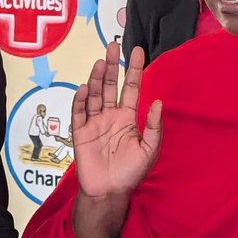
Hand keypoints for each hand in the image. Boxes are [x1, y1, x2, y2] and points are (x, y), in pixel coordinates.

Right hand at [72, 41, 161, 199]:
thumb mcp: (149, 150)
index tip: (136, 51)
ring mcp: (94, 123)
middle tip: (112, 46)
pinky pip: (79, 113)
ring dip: (97, 79)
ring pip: (94, 95)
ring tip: (100, 63)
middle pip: (110, 86)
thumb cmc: (130, 173)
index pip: (131, 88)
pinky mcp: (80, 132)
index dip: (133, 70)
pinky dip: (81, 100)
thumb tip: (157, 101)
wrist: (109, 191)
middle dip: (111, 66)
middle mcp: (110, 116)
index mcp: (128, 118)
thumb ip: (153, 126)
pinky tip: (86, 88)